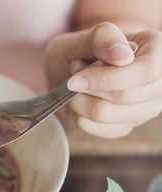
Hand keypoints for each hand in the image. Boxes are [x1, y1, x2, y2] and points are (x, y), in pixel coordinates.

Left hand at [44, 22, 161, 137]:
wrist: (68, 69)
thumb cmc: (79, 49)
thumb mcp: (85, 36)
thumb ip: (103, 38)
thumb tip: (124, 56)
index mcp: (157, 50)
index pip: (146, 71)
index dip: (108, 77)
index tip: (75, 78)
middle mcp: (158, 83)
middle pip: (124, 97)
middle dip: (87, 88)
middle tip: (72, 75)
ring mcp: (144, 109)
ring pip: (105, 115)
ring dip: (77, 101)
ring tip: (75, 85)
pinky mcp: (124, 126)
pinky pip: (94, 127)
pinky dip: (76, 114)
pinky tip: (79, 99)